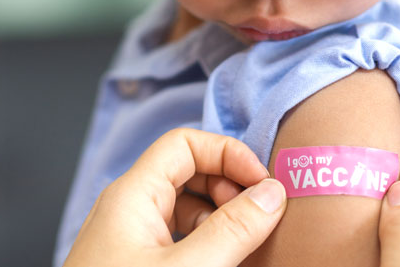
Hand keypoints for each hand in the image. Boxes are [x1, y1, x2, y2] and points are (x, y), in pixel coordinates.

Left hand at [62, 128, 287, 266]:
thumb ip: (232, 231)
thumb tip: (271, 194)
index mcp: (132, 195)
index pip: (184, 144)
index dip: (228, 153)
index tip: (263, 184)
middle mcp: (127, 209)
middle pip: (186, 172)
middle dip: (228, 186)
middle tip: (261, 216)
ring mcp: (128, 238)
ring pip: (184, 207)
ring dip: (220, 217)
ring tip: (248, 243)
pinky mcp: (133, 264)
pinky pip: (175, 238)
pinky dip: (204, 242)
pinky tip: (226, 263)